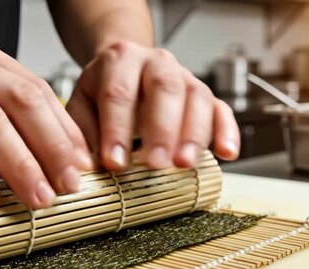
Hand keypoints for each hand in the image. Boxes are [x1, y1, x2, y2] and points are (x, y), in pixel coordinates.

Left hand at [66, 40, 239, 169]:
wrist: (126, 67)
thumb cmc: (103, 90)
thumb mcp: (82, 104)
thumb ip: (81, 133)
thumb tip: (86, 167)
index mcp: (121, 61)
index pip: (119, 93)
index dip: (117, 129)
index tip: (115, 163)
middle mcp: (156, 63)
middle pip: (165, 89)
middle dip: (161, 129)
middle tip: (156, 163)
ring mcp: (185, 77)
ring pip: (197, 98)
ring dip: (193, 134)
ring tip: (184, 164)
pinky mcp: (205, 96)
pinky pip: (222, 109)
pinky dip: (227, 132)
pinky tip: (227, 153)